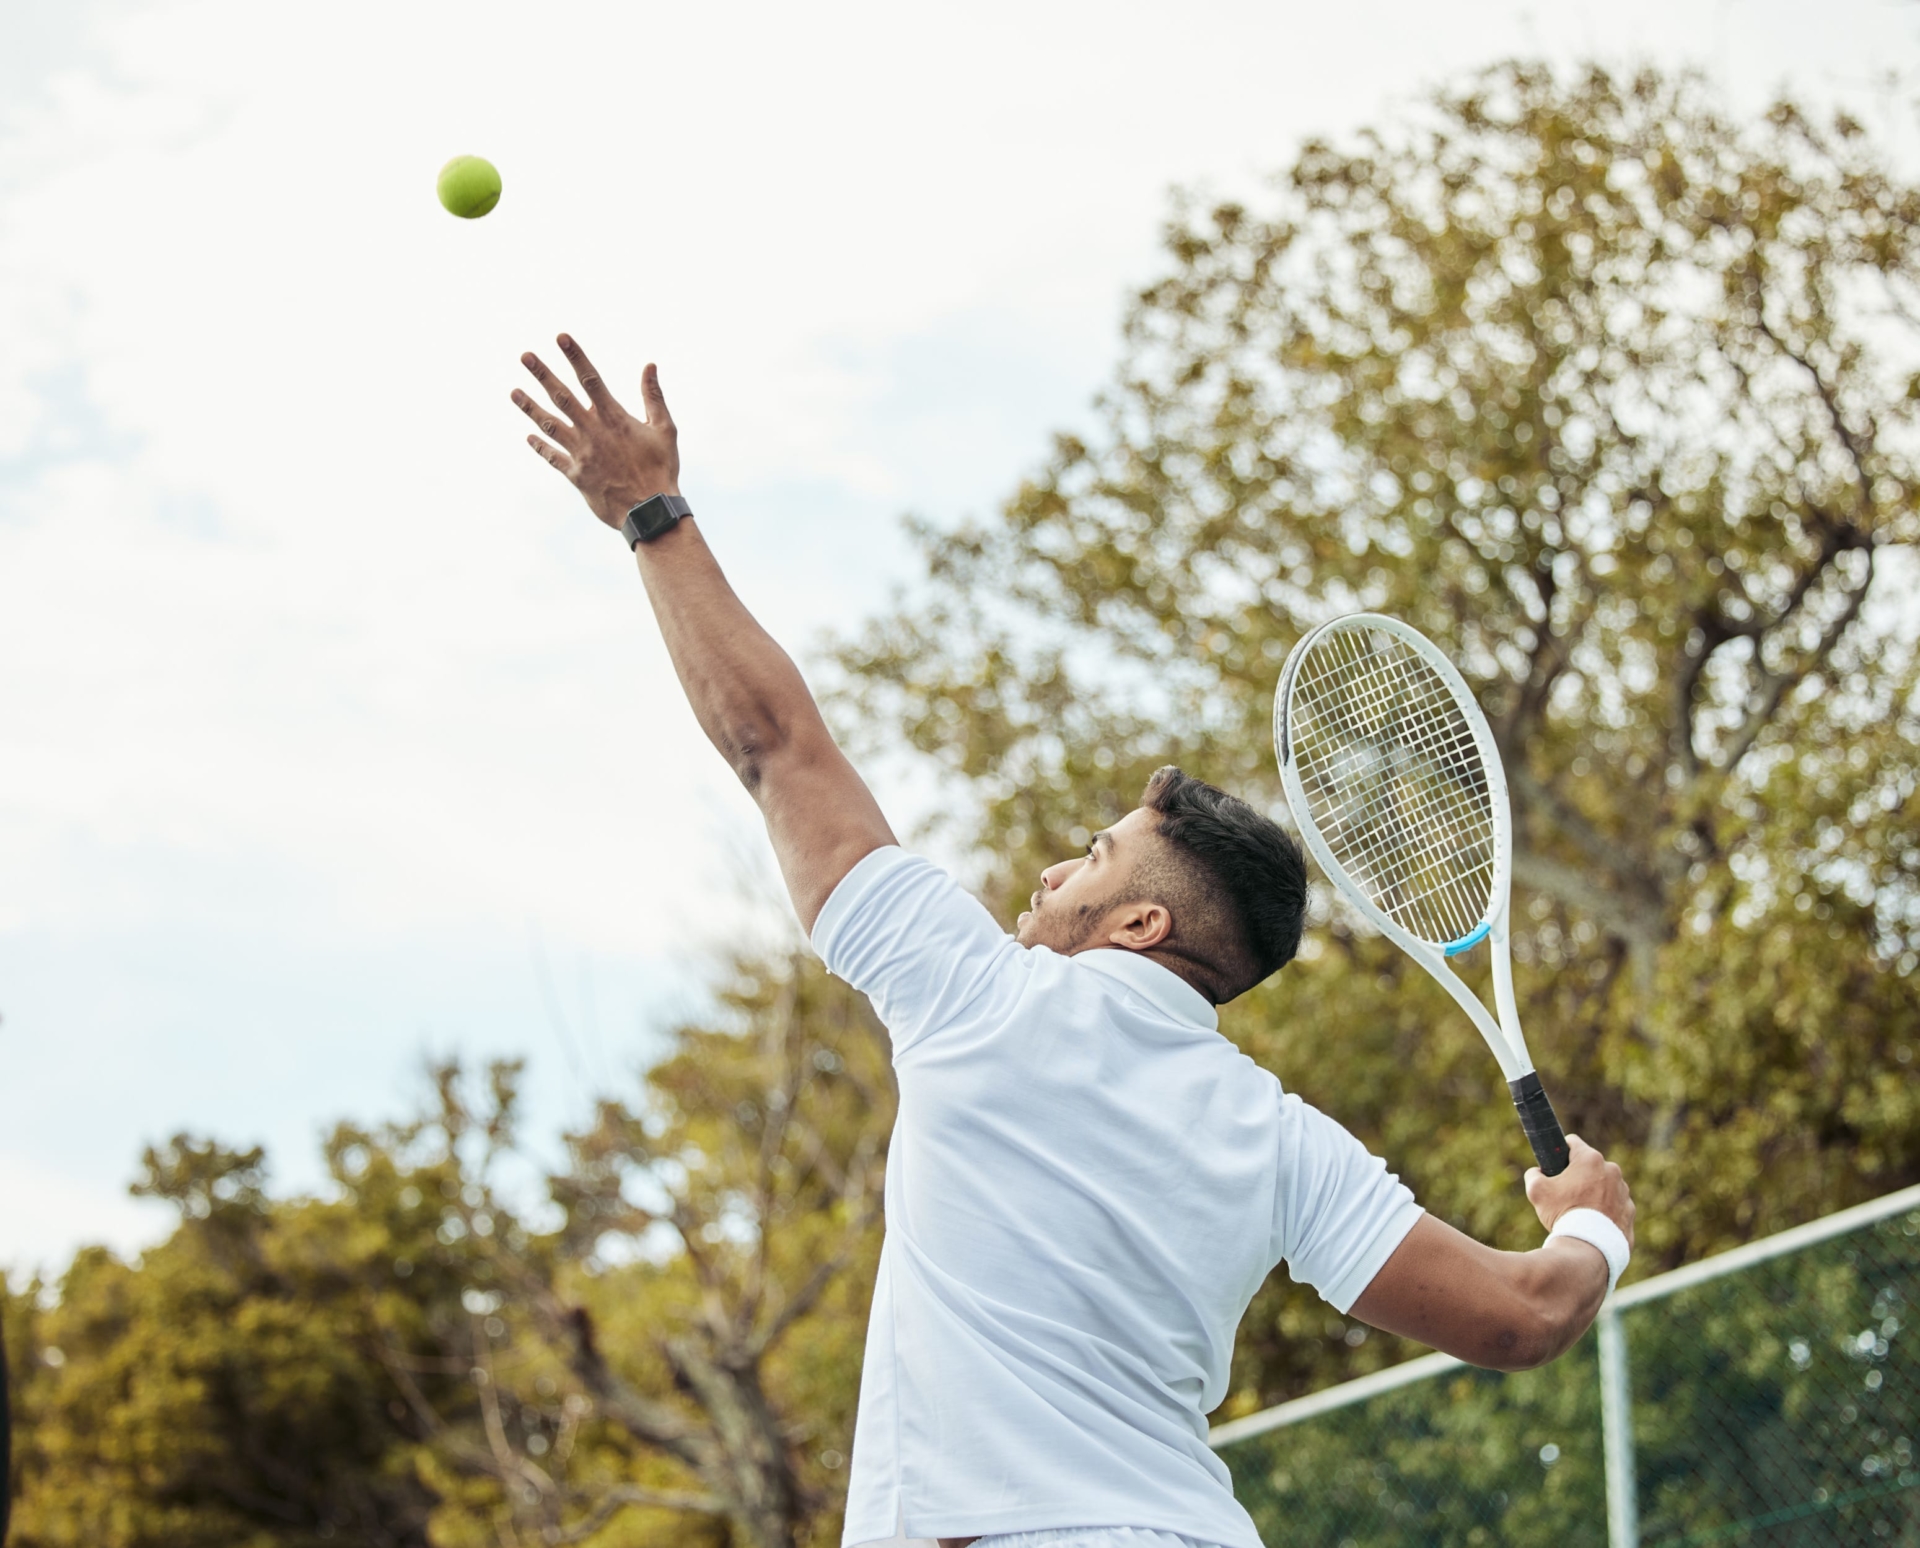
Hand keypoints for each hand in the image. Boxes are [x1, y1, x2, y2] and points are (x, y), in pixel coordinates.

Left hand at [511, 335, 678, 528]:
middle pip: (562, 397)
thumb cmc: (661, 469)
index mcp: (614, 418)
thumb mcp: (665, 430)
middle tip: (524, 356)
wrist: (650, 512)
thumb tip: (649, 365)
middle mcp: (592, 432)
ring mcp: (581, 453)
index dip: (575, 356)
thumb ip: (653, 396)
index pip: (590, 379)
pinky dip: (540, 447)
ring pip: (550, 425)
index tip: (560, 337)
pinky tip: (529, 436)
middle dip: (542, 374)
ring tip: (513, 392)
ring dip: (530, 407)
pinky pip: (553, 457)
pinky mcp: (576, 475)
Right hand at [1525, 1134, 1633, 1246]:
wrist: (1588, 1248)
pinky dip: (1605, 1211)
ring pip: (1604, 1185)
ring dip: (1594, 1193)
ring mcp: (1624, 1192)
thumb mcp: (1536, 1190)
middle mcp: (1612, 1171)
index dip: (1560, 1152)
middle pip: (1590, 1166)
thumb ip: (1534, 1174)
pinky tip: (1593, 1223)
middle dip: (1578, 1176)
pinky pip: (1615, 1206)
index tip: (1555, 1165)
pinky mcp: (1630, 1212)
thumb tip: (1538, 1172)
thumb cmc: (1562, 1214)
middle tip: (1565, 1194)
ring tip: (1580, 1212)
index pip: (1573, 1143)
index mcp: (1590, 1160)